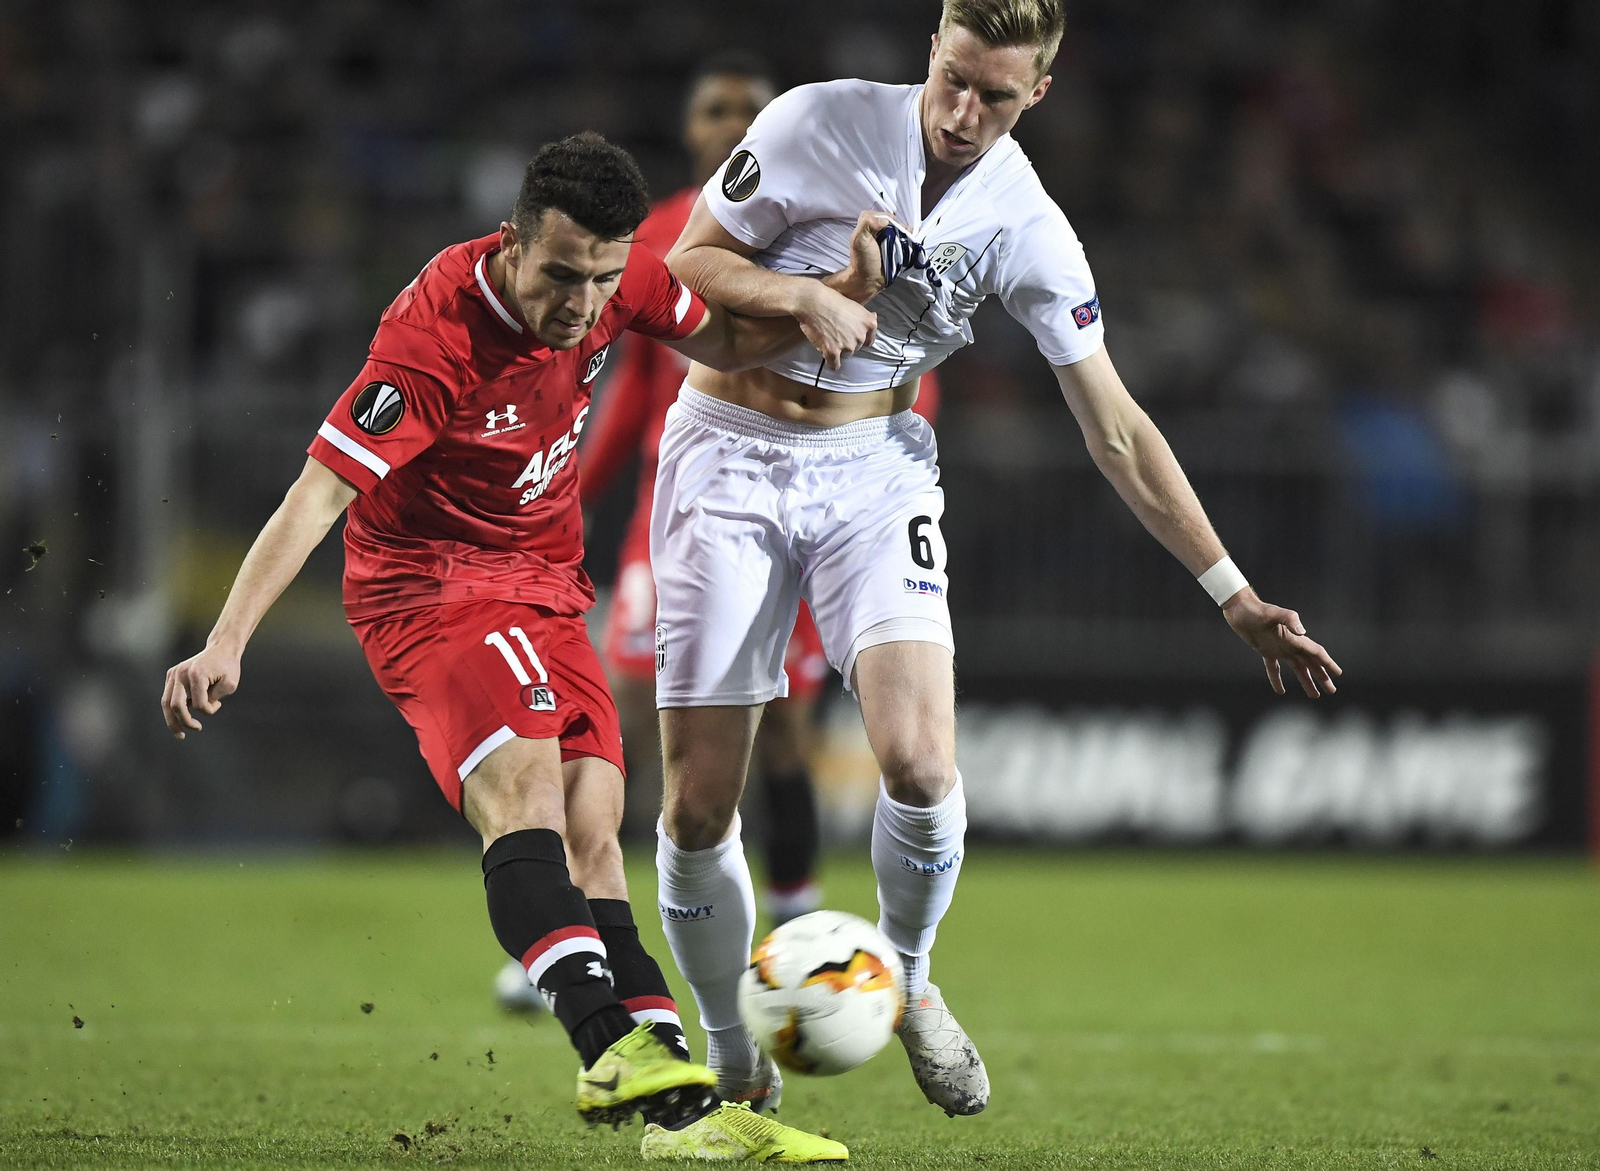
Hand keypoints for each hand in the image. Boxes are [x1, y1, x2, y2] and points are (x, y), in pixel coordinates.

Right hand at [161, 643, 241, 738]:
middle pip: (174, 705)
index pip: (198, 704)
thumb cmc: (228, 667)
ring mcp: (174, 674)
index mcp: (196, 674)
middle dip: (183, 722)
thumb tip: (195, 708)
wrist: (221, 649)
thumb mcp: (230, 684)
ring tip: (180, 735)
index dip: (209, 710)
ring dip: (172, 720)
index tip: (218, 704)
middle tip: (192, 731)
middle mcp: (181, 673)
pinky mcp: (171, 675)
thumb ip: (213, 699)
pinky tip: (179, 720)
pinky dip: (172, 710)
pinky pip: (168, 697)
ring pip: (166, 703)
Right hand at [793, 280, 877, 369]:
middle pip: (856, 348)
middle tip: (835, 332)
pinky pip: (834, 364)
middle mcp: (861, 336)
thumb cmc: (831, 299)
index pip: (869, 341)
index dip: (858, 338)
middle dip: (847, 342)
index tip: (850, 334)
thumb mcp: (855, 305)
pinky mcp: (833, 352)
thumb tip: (874, 316)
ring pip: (846, 355)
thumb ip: (863, 317)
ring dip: (838, 350)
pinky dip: (831, 362)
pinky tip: (827, 355)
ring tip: (828, 338)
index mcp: (869, 323)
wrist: (812, 301)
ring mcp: (847, 345)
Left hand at [831, 210, 901, 302]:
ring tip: (909, 238)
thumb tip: (885, 220)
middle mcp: (877, 228)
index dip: (889, 219)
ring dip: (906, 232)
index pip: (882, 214)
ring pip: (900, 229)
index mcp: (867, 223)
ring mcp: (887, 237)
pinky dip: (909, 239)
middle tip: (903, 234)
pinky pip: (904, 238)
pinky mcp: (894, 246)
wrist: (869, 279)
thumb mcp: (859, 239)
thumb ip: (866, 223)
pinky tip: (910, 242)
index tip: (893, 228)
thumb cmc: (862, 260)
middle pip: (894, 221)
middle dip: (900, 226)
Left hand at [1221, 589, 1341, 697]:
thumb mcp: (1273, 613)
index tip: (1338, 674)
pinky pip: (1274, 668)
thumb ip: (1289, 619)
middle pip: (1310, 664)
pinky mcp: (1265, 651)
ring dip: (1306, 681)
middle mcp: (1290, 644)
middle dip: (1322, 677)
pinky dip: (1277, 679)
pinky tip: (1280, 691)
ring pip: (1297, 668)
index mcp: (1295, 638)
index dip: (1327, 663)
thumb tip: (1302, 632)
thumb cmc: (1256, 610)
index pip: (1316, 653)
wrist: (1239, 608)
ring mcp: (1279, 648)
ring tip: (1314, 695)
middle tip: (1331, 691)